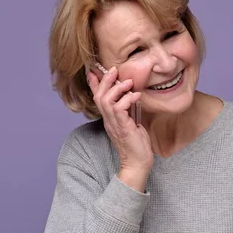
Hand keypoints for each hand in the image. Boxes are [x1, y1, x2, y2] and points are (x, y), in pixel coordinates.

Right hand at [87, 67, 152, 188]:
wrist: (138, 163)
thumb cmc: (137, 144)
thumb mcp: (132, 123)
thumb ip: (129, 111)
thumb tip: (132, 97)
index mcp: (109, 119)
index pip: (98, 99)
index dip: (95, 85)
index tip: (94, 71)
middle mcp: (108, 120)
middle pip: (99, 96)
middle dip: (105, 81)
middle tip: (114, 70)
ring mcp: (114, 124)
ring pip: (106, 101)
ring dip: (116, 88)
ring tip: (128, 82)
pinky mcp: (122, 128)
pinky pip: (119, 109)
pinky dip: (127, 99)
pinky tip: (136, 96)